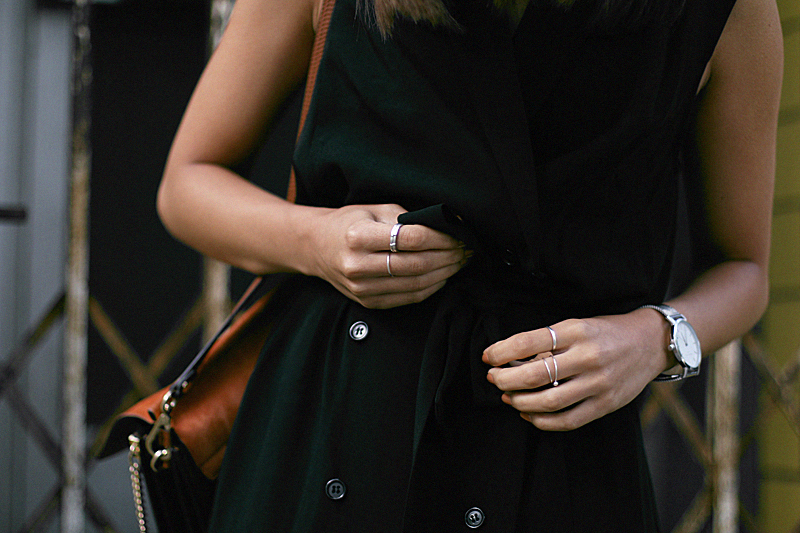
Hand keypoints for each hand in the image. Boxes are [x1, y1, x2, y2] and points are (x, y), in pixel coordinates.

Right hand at [303, 204, 468, 308]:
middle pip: (417, 264)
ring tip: (460, 261)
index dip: (441, 237)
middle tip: (467, 248)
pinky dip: (432, 287)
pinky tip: (443, 275)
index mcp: (358, 236)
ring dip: (445, 273)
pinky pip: (410, 298)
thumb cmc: (350, 223)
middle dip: (449, 256)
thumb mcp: (374, 209)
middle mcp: (358, 265)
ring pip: (417, 284)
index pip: (412, 238)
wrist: (317, 248)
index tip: (459, 234)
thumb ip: (407, 218)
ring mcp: (362, 288)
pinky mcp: (369, 302)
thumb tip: (446, 225)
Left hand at [482, 309, 674, 430]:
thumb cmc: (607, 332)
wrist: (650, 342)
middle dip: (504, 379)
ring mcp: (598, 383)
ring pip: (548, 401)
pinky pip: (568, 420)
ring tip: (508, 396)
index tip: (488, 356)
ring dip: (519, 401)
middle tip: (493, 378)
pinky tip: (528, 414)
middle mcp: (587, 357)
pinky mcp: (606, 404)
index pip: (527, 342)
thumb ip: (548, 341)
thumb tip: (512, 360)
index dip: (501, 351)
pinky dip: (542, 421)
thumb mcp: (578, 325)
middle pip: (533, 375)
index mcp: (576, 331)